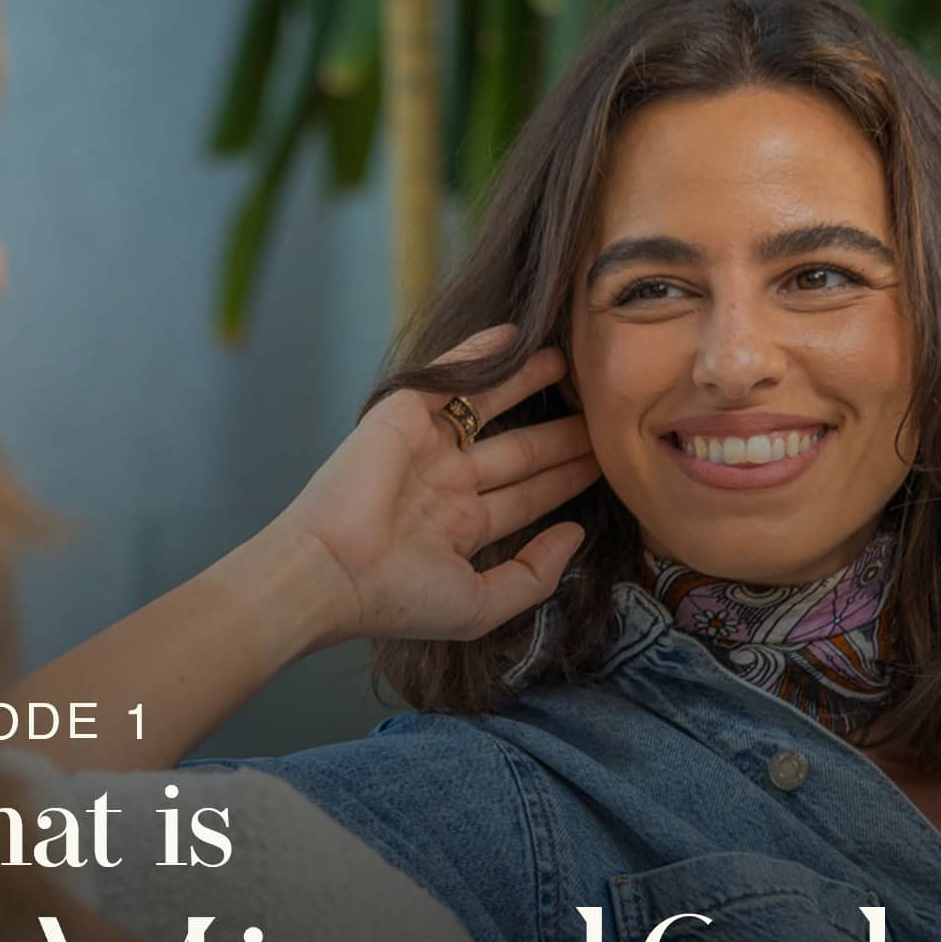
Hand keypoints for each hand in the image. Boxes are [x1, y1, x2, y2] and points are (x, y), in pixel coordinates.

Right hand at [278, 324, 600, 646]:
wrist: (333, 572)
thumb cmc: (399, 599)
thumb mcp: (482, 605)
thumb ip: (535, 574)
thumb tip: (575, 534)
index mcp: (462, 527)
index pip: (529, 496)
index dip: (567, 476)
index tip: (607, 457)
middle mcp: (448, 484)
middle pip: (519, 450)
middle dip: (560, 432)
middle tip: (603, 409)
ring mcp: (426, 448)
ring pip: (489, 407)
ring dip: (527, 383)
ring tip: (569, 363)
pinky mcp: (402, 416)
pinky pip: (447, 379)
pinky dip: (477, 354)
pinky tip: (513, 336)